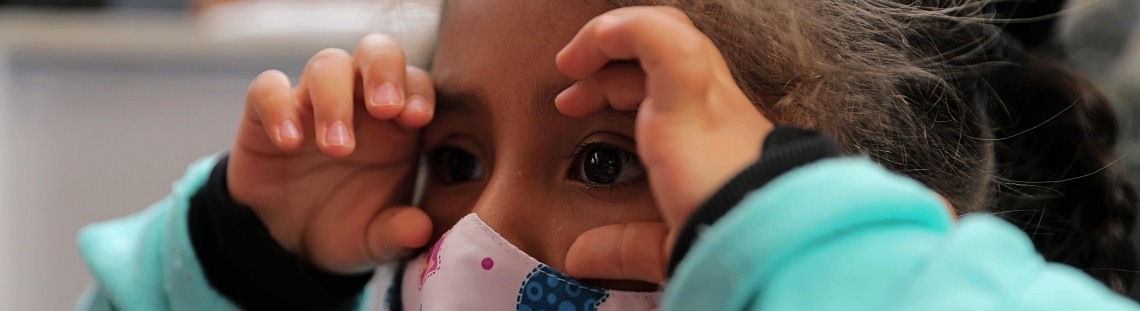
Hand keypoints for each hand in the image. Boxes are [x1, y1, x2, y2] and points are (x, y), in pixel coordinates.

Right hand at [228, 34, 434, 272]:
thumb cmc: (345, 225)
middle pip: (376, 52)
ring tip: (337, 147)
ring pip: (327, 65)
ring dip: (334, 99)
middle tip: (385, 108)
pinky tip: (289, 143)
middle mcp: (358, 101)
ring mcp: (312, 102)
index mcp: (398, 123)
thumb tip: (418, 231)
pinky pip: (268, 88)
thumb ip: (397, 233)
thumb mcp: (375, 240)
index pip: (417, 84)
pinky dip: (278, 106)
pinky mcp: (265, 113)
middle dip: (383, 70)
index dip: (419, 91)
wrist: (286, 242)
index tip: (418, 118)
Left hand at [559, 7, 773, 283]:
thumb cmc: (723, 247)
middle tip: (568, 95)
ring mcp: (707, 95)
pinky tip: (588, 47)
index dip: (615, 85)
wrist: (760, 245)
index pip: (666, 82)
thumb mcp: (664, 243)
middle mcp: (716, 108)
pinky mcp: (690, 94)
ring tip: (570, 64)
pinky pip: (658, 36)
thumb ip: (623, 244)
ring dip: (608, 38)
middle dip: (609, 61)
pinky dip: (620, 30)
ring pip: (666, 31)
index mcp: (713, 137)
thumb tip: (577, 257)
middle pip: (664, 52)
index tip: (572, 108)